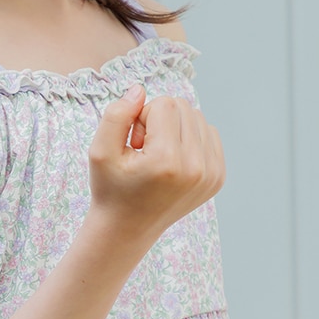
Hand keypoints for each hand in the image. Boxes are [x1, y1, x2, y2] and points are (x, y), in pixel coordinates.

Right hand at [87, 82, 225, 254]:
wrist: (128, 228)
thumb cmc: (111, 188)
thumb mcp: (99, 151)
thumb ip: (116, 115)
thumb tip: (140, 90)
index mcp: (167, 161)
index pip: (164, 104)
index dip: (142, 117)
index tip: (134, 144)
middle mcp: (195, 168)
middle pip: (183, 107)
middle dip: (160, 120)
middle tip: (144, 150)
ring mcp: (211, 174)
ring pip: (197, 118)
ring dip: (175, 129)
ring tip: (158, 157)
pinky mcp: (218, 177)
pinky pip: (209, 133)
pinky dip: (190, 139)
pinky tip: (173, 161)